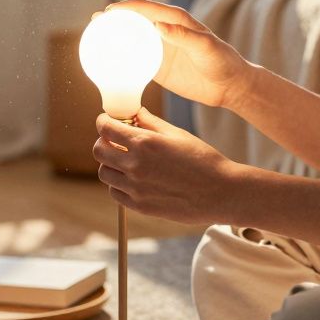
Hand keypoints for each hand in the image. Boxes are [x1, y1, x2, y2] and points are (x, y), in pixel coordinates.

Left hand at [94, 107, 244, 225]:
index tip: (107, 121)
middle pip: (99, 151)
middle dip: (104, 142)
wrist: (220, 192)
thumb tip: (133, 112)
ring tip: (127, 161)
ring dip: (111, 164)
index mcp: (145, 144)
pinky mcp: (140, 206)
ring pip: (104, 173)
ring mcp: (136, 188)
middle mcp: (135, 166)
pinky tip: (134, 179)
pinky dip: (118, 184)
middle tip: (116, 141)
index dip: (104, 122)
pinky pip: (115, 193)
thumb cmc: (203, 159)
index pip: (106, 129)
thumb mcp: (177, 134)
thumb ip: (150, 122)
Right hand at [100, 0, 254, 110]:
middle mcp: (165, 30)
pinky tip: (106, 63)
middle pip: (134, 20)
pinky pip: (135, 60)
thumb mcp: (206, 47)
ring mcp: (160, 48)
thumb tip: (159, 25)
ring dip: (113, 37)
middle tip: (94, 21)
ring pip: (131, 39)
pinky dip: (120, 58)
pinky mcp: (158, 67)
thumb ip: (184, 36)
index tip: (108, 11)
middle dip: (113, 18)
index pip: (146, 8)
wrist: (229, 86)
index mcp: (176, 20)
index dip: (126, 7)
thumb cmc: (222, 61)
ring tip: (93, 37)